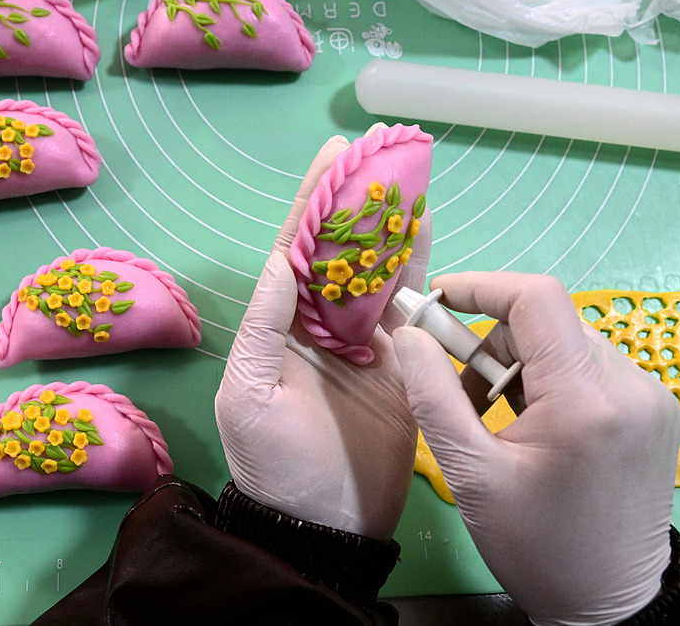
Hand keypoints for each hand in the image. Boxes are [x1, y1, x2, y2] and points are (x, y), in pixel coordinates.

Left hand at [214, 125, 430, 539]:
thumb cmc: (274, 462)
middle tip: (384, 154)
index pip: (297, 249)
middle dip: (360, 203)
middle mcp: (321, 324)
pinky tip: (431, 236)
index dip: (315, 202)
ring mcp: (365, 342)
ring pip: (380, 272)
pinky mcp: (402, 365)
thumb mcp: (248, 395)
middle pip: (343, 251)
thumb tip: (283, 260)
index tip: (335, 155)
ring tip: (411, 179)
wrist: (323, 524)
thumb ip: (263, 326)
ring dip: (394, 227)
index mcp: (280, 325)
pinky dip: (422, 273)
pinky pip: (413, 311)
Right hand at [394, 272, 679, 624]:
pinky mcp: (655, 410)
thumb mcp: (470, 474)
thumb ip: (432, 395)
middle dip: (490, 342)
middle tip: (456, 390)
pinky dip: (549, 380)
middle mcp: (632, 385)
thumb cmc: (534, 546)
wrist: (608, 605)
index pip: (536, 299)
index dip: (480, 288)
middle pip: (547, 322)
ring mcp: (651, 397)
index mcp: (587, 399)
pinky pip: (590, 367)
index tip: (435, 304)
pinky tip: (531, 424)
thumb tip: (407, 333)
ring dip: (518, 364)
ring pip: (566, 342)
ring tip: (492, 417)